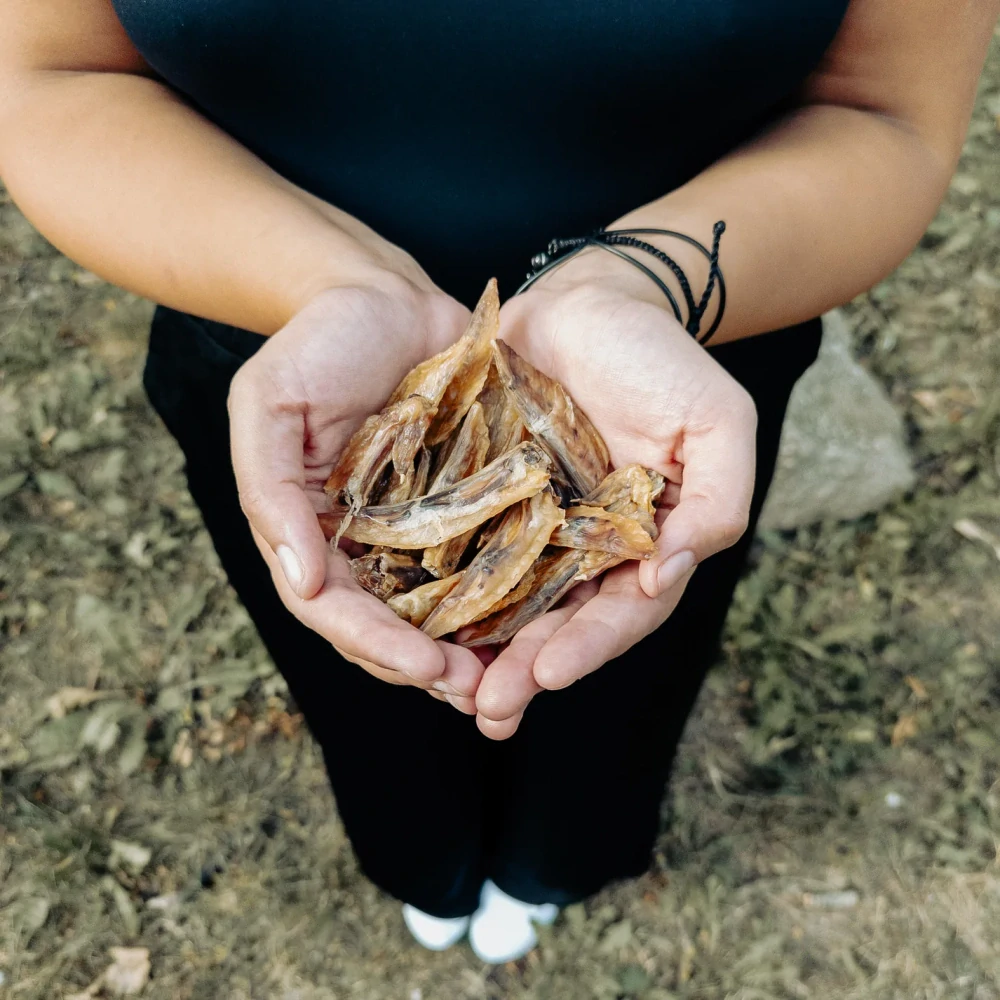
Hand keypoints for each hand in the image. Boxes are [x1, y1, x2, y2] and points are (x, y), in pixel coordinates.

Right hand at [228, 275, 486, 711]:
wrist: (384, 295)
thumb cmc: (317, 343)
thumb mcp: (269, 403)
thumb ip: (270, 491)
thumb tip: (302, 581)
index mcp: (311, 532)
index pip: (335, 609)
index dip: (376, 644)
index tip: (425, 667)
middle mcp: (364, 543)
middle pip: (390, 625)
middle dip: (429, 666)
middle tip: (477, 695)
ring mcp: (417, 528)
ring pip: (440, 608)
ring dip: (472, 649)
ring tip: (514, 679)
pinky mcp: (466, 504)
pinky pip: (483, 559)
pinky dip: (505, 596)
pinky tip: (539, 620)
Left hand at [474, 276, 757, 737]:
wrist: (592, 298)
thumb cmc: (662, 357)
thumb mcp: (718, 420)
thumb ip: (717, 501)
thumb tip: (666, 574)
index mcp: (642, 541)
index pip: (622, 610)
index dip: (591, 646)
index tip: (550, 673)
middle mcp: (586, 546)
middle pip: (559, 622)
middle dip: (527, 670)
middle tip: (491, 711)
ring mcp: (534, 525)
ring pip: (507, 601)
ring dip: (481, 651)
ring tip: (449, 692)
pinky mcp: (487, 497)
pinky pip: (464, 548)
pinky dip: (445, 590)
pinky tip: (416, 623)